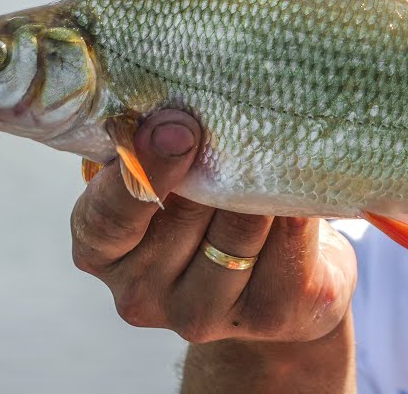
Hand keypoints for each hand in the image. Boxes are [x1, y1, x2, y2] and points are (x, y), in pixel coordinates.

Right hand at [69, 109, 357, 344]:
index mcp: (102, 251)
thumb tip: (178, 91)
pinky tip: (305, 190)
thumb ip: (156, 140)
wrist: (278, 280)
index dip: (145, 169)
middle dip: (220, 159)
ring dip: (265, 183)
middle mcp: (141, 293)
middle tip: (248, 116)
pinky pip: (291, 248)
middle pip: (185, 211)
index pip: (106, 217)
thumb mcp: (168, 173)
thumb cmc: (209, 202)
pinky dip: (302, 211)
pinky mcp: (271, 317)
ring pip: (241, 230)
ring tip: (280, 147)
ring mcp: (203, 315)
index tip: (179, 125)